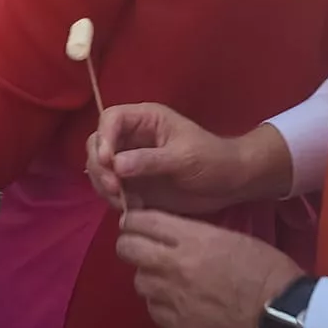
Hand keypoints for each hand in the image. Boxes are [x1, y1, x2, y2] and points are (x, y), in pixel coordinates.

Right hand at [87, 103, 271, 214]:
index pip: (111, 119)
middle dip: (99, 166)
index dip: (104, 138)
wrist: (230, 184)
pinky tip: (131, 208)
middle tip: (114, 188)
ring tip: (124, 202)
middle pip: (98, 144)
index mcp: (145, 119)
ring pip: (100, 168)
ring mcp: (130, 161)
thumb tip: (116, 165)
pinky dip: (113, 199)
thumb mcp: (184, 157)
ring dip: (103, 185)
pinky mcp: (133, 184)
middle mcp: (132, 137)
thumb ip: (150, 160)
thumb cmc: (212, 159)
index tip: (108, 162)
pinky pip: (111, 189)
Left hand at [115, 211, 304, 327]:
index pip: (142, 222)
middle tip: (140, 246)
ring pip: (139, 280)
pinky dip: (160, 303)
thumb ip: (193, 234)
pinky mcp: (177, 324)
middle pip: (127, 249)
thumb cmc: (264, 270)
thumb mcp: (230, 237)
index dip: (133, 220)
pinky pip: (153, 309)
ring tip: (165, 276)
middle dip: (130, 244)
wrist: (280, 311)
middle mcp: (175, 266)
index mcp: (192, 239)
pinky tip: (176, 300)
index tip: (134, 222)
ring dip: (148, 276)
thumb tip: (168, 235)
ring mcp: (173, 298)